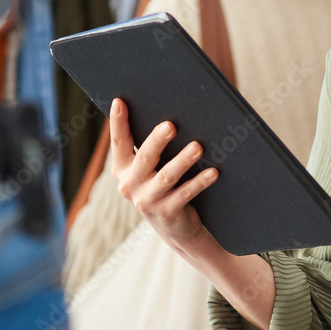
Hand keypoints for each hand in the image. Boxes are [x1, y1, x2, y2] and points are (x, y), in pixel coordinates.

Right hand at [108, 98, 218, 249]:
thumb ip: (151, 146)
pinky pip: (185, 193)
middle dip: (157, 140)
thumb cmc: (164, 186)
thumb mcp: (150, 168)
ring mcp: (147, 200)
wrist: (175, 227)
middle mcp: (129, 184)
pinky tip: (213, 172)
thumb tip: (170, 115)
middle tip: (171, 125)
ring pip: (166, 176)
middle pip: (145, 158)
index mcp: (122, 168)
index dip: (118, 122)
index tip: (119, 102)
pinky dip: (200, 182)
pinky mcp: (167, 213)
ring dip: (183, 160)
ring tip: (197, 147)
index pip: (119, 142)